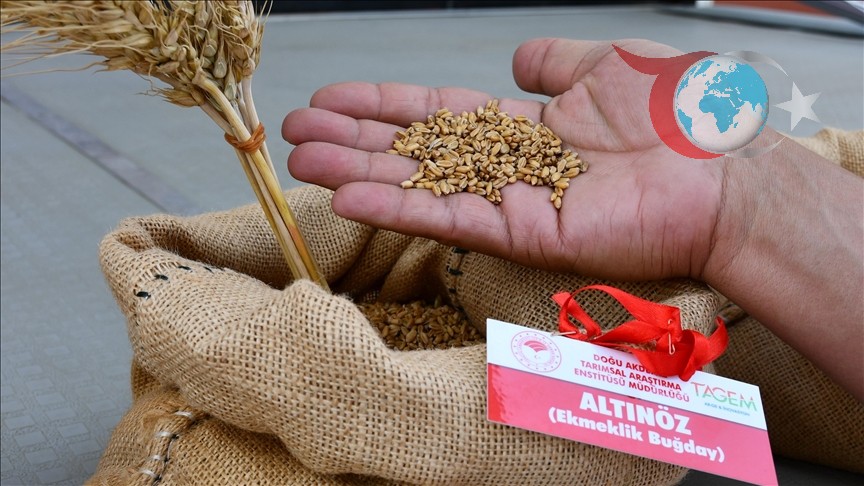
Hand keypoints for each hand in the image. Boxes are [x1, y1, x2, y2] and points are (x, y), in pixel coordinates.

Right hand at [282, 38, 721, 280]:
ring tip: (301, 162)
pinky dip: (396, 209)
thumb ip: (555, 63)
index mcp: (523, 127)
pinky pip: (447, 219)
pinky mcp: (519, 234)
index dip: (383, 105)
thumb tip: (517, 58)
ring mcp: (509, 202)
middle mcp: (506, 166)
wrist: (720, 175)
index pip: (436, 113)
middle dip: (353, 139)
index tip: (332, 99)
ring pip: (418, 185)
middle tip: (295, 133)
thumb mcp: (606, 63)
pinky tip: (348, 196)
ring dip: (357, 174)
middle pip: (414, 149)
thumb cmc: (676, 117)